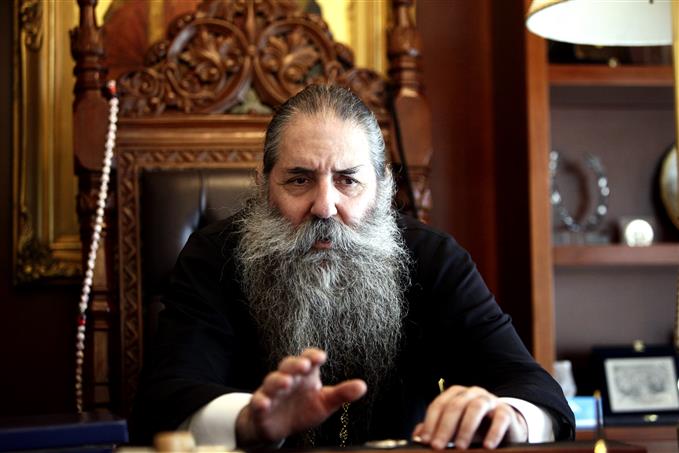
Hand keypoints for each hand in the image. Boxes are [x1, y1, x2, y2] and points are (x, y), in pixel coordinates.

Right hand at [235, 348, 366, 446]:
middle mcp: (288, 378)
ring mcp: (272, 391)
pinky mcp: (260, 406)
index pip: (308, 358)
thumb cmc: (303, 409)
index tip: (320, 357)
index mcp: (305, 375)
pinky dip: (260, 401)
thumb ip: (342, 394)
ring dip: (278, 380)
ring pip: (272, 381)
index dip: (313, 356)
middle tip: (304, 365)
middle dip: (296, 364)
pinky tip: (264, 402)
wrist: (278, 427)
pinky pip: (258, 401)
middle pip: (289, 365)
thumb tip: (363, 386)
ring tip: (287, 382)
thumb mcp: (325, 402)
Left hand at [412, 385, 526, 449]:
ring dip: (466, 428)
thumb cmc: (475, 426)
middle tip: (438, 447)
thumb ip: (436, 429)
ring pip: (476, 407)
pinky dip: (493, 432)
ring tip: (460, 447)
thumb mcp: (454, 428)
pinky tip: (487, 446)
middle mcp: (471, 393)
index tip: (426, 441)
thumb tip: (418, 436)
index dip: (430, 423)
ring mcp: (489, 399)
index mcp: (456, 395)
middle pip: (455, 406)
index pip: (439, 405)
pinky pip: (500, 418)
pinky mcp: (506, 411)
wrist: (505, 427)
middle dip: (444, 427)